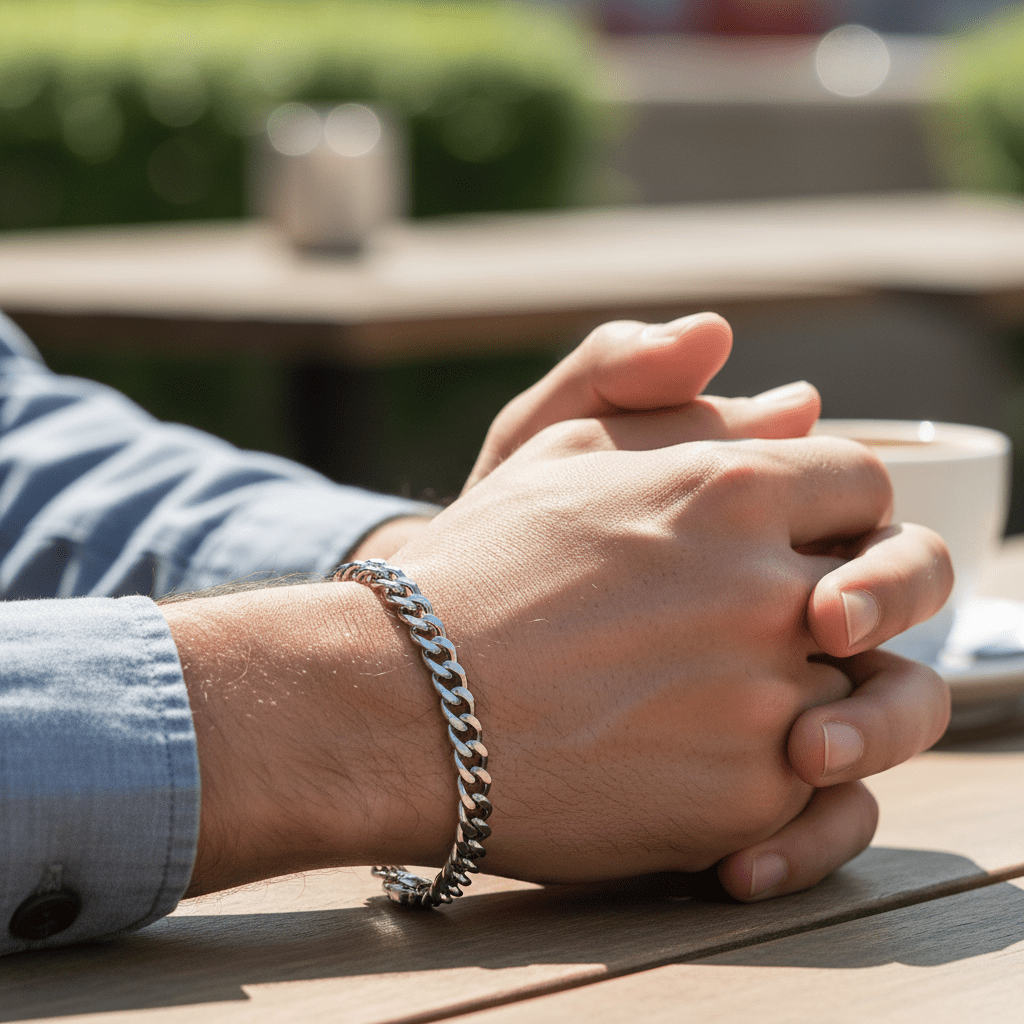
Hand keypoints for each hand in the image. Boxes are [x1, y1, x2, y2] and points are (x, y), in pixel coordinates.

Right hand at [348, 313, 951, 898]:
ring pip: (866, 691)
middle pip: (894, 586)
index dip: (839, 512)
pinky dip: (783, 777)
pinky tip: (706, 766)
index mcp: (730, 490)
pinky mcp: (749, 799)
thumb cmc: (474, 569)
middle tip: (823, 624)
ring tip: (741, 702)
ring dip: (822, 691)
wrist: (400, 702)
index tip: (804, 539)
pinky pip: (823, 788)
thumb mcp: (557, 448)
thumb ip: (684, 411)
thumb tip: (802, 403)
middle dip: (874, 597)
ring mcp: (768, 699)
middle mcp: (768, 588)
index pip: (862, 485)